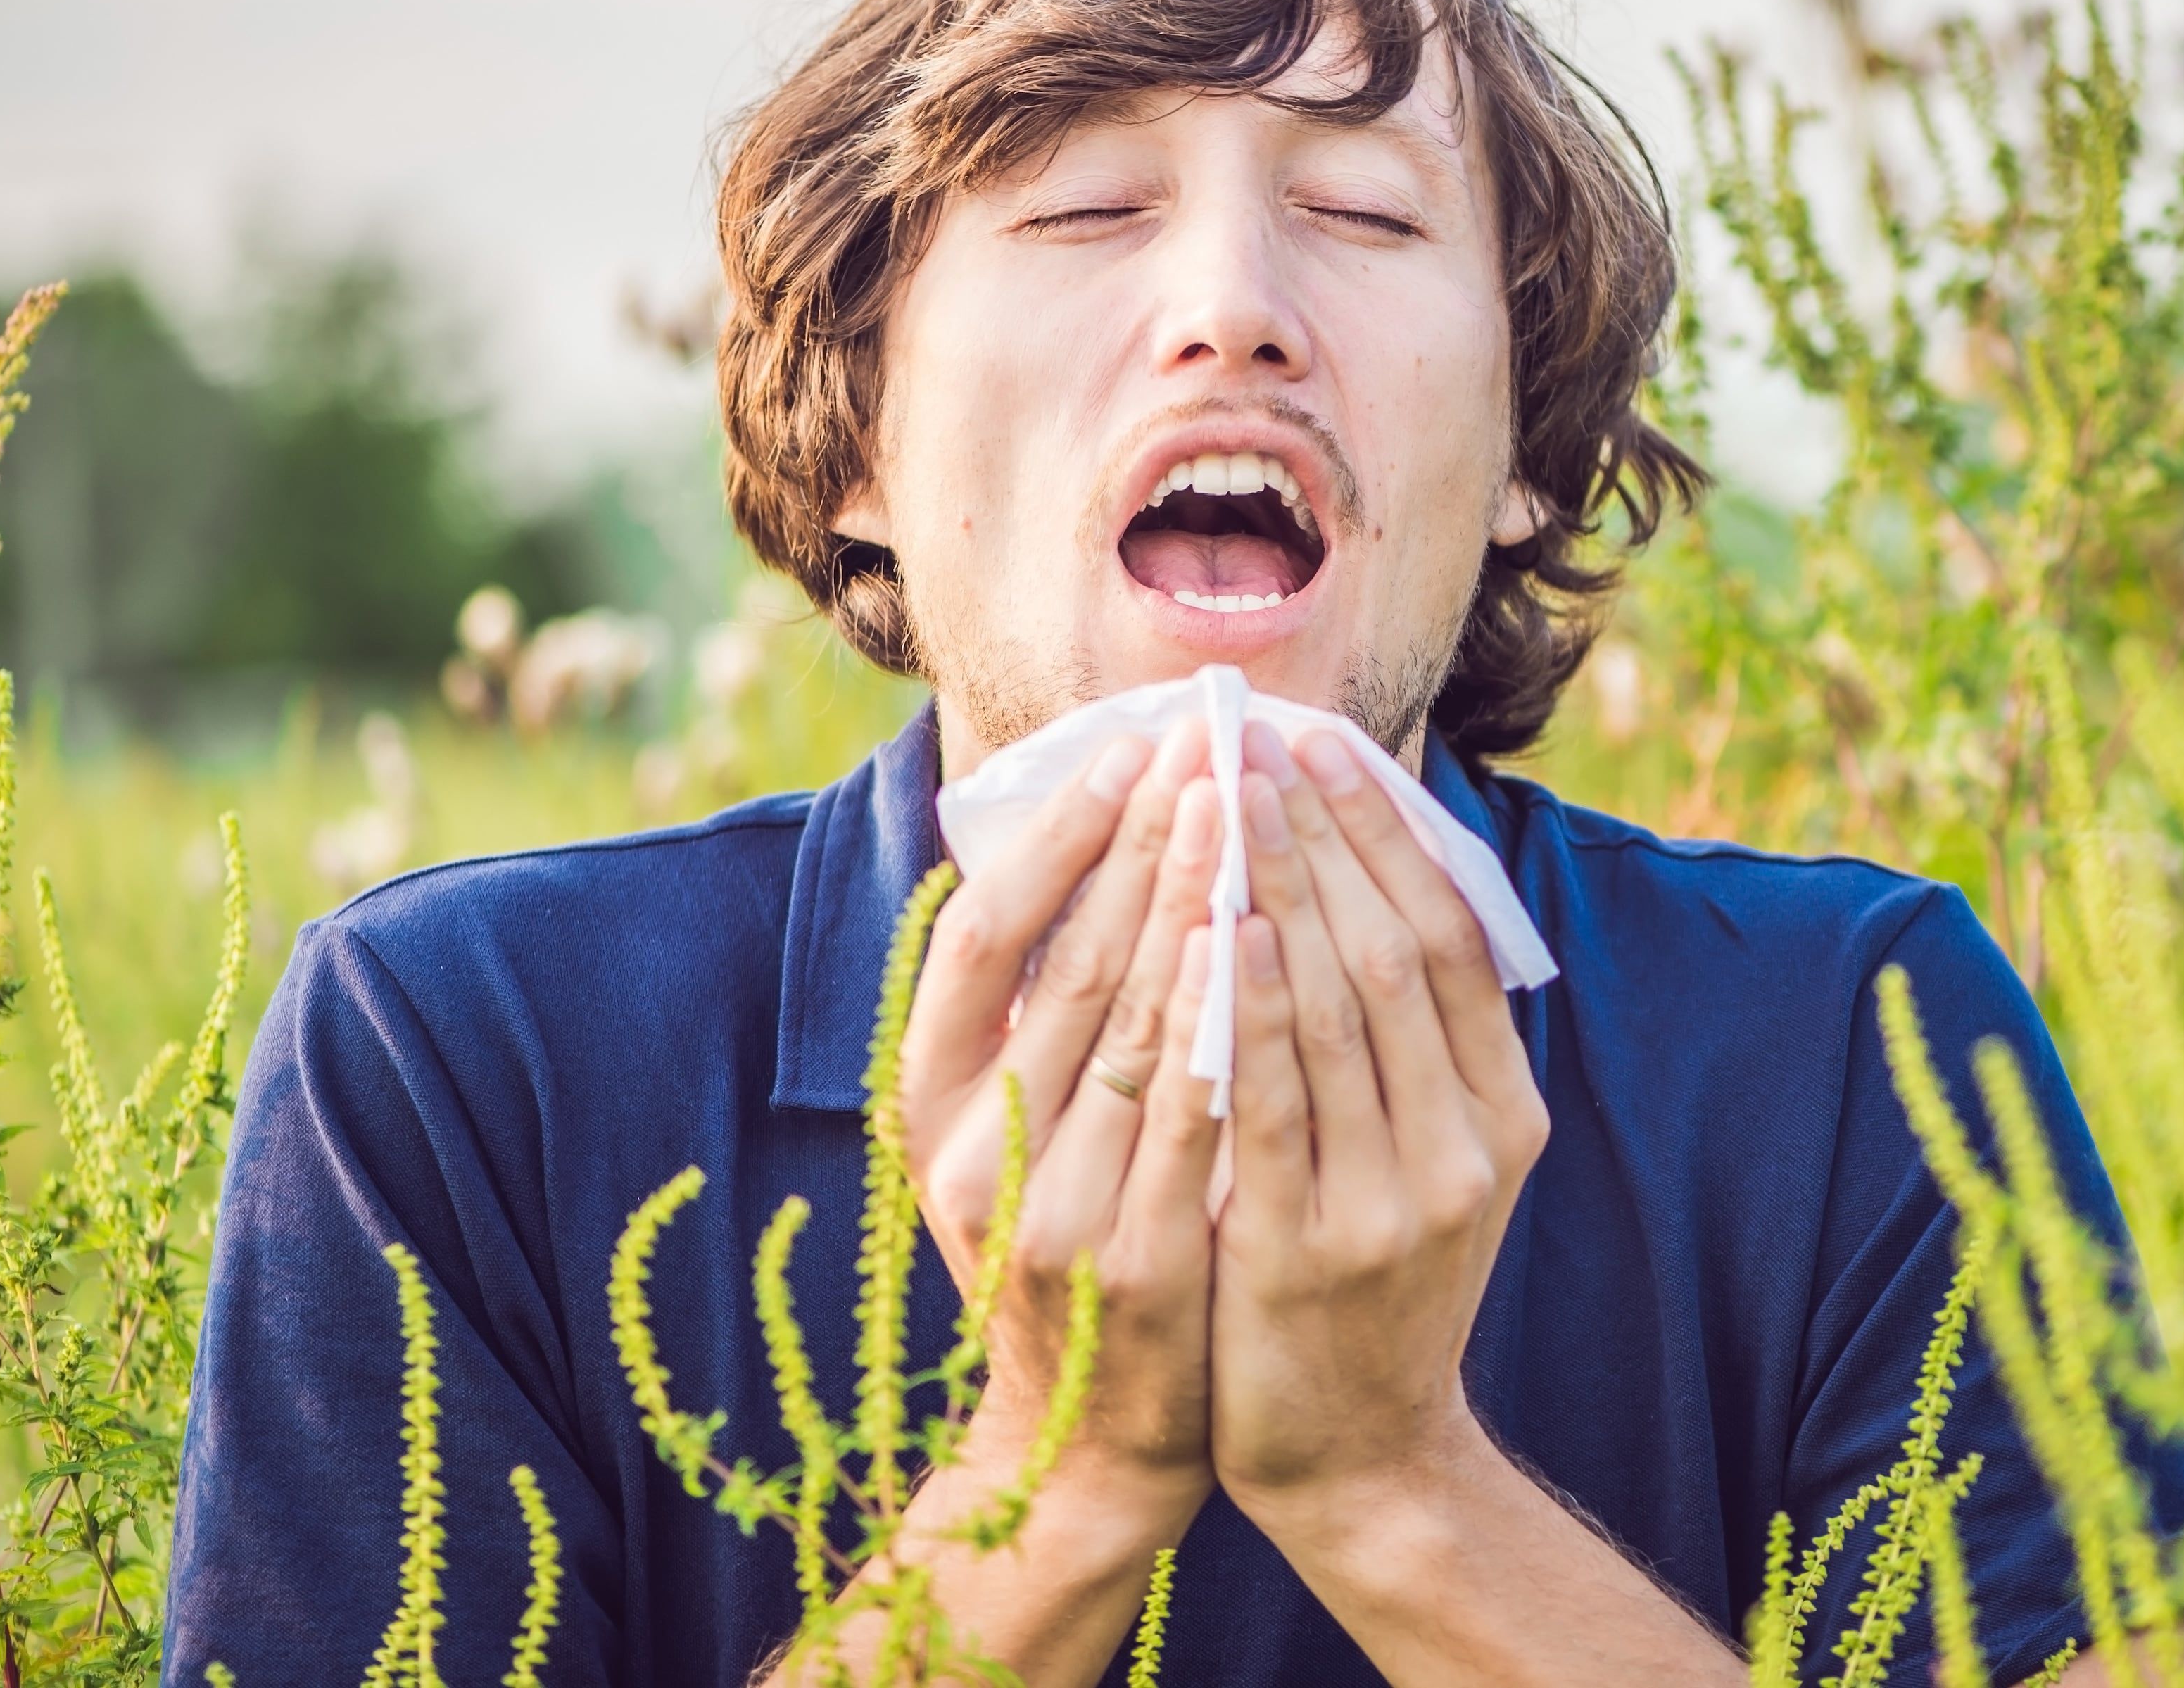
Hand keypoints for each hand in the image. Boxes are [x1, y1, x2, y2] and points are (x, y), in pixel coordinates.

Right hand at [897, 720, 1227, 1530]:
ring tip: (1240, 804)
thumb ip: (1035, 1017)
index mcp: (928, 1105)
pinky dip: (1221, 1022)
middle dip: (1142, 839)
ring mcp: (1049, 1211)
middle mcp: (970, 1152)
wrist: (1089, 1443)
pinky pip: (1188, 1117)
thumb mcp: (1017, 1133)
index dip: (1054, 837)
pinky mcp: (1132, 1263)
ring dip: (1188, 900)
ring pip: (1129, 1024)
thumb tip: (1087, 845)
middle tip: (1206, 741)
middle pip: (1067, 961)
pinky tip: (1256, 942)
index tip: (1124, 750)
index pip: (980, 936)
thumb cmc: (1071, 1245)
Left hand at [1207, 725, 1549, 1518]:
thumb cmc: (1375, 1288)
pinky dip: (1245, 1005)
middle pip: (1393, 952)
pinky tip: (1210, 928)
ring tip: (1222, 800)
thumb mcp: (1432, 1163)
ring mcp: (1393, 1201)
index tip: (1324, 750)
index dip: (1388, 835)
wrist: (1360, 1457)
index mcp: (1503, 1114)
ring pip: (1334, 1008)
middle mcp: (1465, 1148)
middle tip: (1253, 744)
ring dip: (1277, 890)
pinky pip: (1270, 1100)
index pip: (1451, 936)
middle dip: (1319, 836)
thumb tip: (1374, 884)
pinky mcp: (1308, 1251)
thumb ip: (1416, 1051)